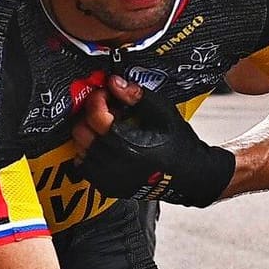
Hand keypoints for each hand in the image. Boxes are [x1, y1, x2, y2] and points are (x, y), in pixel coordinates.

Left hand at [70, 76, 235, 206]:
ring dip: (89, 134)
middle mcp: (115, 162)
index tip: (106, 94)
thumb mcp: (162, 111)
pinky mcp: (108, 186)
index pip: (94, 114)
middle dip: (90, 115)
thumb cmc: (178, 143)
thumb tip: (114, 82)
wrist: (189, 174)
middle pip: (82, 131)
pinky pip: (85, 166)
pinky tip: (107, 146)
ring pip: (80, 148)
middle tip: (105, 110)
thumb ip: (136, 96)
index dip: (98, 98)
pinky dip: (90, 153)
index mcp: (127, 142)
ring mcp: (110, 177)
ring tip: (107, 129)